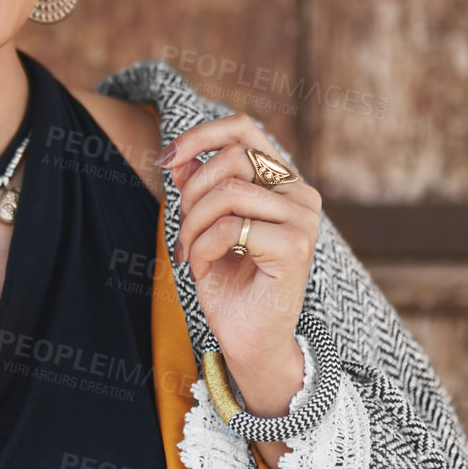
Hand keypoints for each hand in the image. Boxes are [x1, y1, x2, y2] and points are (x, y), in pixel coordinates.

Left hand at [155, 113, 320, 425]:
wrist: (248, 338)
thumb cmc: (228, 282)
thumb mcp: (203, 226)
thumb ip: (197, 188)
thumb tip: (177, 156)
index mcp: (282, 182)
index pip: (244, 130)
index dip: (200, 135)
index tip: (164, 159)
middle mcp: (300, 194)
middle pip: (229, 159)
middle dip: (189, 194)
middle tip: (183, 233)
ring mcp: (302, 219)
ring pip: (226, 192)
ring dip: (192, 225)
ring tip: (190, 253)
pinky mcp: (296, 246)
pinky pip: (229, 227)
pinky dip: (202, 248)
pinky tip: (204, 269)